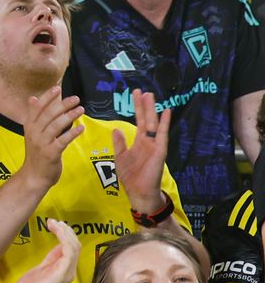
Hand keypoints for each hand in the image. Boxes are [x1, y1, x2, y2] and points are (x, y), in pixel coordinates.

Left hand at [11, 218, 79, 282]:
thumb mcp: (41, 269)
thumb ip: (50, 259)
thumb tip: (57, 247)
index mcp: (63, 270)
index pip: (71, 248)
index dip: (64, 234)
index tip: (54, 224)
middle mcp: (68, 271)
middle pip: (75, 245)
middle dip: (66, 231)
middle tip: (54, 221)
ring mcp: (67, 272)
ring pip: (74, 246)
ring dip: (65, 231)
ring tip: (54, 223)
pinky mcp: (62, 272)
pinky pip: (69, 250)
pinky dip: (64, 237)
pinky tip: (55, 229)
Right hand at [21, 90, 85, 190]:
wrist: (34, 176)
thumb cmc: (36, 153)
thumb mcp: (32, 133)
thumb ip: (35, 116)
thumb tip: (33, 98)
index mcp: (29, 126)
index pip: (37, 107)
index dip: (47, 97)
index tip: (58, 88)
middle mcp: (34, 132)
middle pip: (48, 114)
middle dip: (62, 104)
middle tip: (76, 98)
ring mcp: (41, 143)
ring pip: (56, 125)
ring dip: (70, 116)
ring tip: (81, 109)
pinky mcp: (51, 153)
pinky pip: (63, 140)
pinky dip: (72, 133)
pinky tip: (81, 128)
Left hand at [111, 88, 172, 216]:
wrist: (139, 192)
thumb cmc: (131, 177)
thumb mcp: (120, 157)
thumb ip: (119, 143)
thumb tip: (117, 128)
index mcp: (139, 142)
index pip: (138, 121)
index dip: (136, 108)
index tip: (134, 94)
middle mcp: (148, 142)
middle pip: (145, 119)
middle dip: (143, 105)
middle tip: (141, 90)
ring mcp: (154, 145)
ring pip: (153, 124)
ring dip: (152, 110)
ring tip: (150, 95)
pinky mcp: (160, 151)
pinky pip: (162, 135)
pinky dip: (164, 123)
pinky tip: (166, 111)